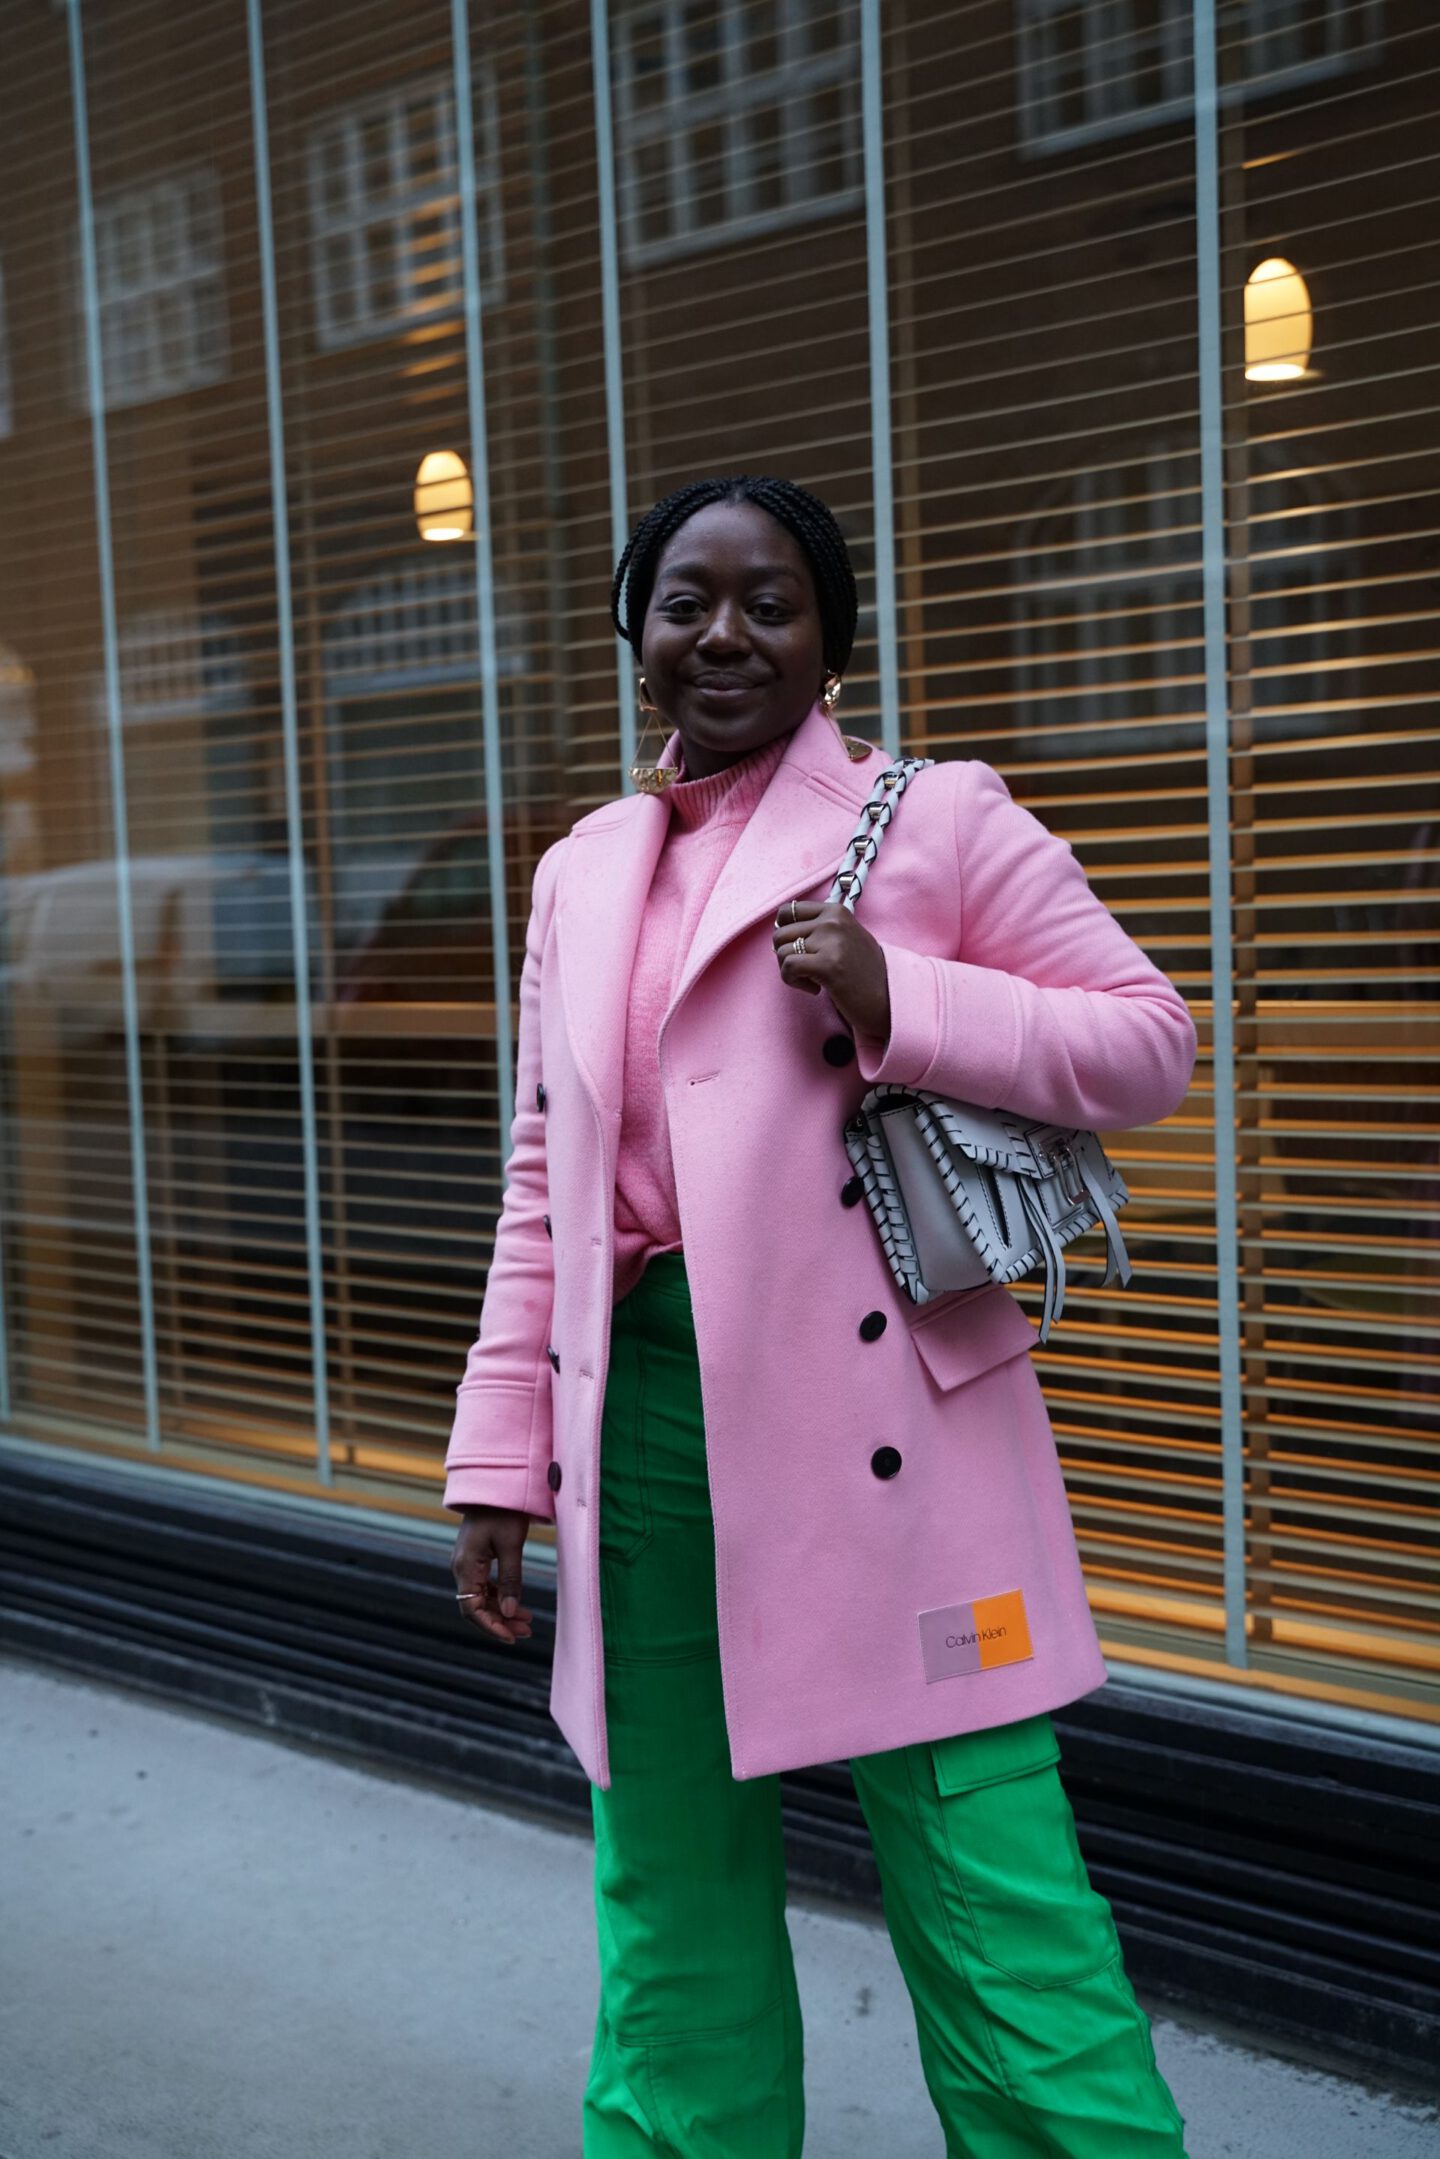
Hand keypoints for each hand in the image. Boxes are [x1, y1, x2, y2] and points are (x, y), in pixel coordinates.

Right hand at [451, 1506, 533, 1645]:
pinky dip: (500, 1597)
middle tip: (526, 1632)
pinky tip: (517, 1604)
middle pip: (476, 1607)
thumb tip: (510, 1611)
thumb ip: (511, 1580)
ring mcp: (467, 1564)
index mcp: (465, 1566)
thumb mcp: (512, 1545)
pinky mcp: (475, 1559)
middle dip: (500, 1622)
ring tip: (528, 1622)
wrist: (496, 1484)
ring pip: (481, 1598)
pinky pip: (484, 1586)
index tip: (511, 1637)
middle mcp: (461, 1568)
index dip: (491, 1626)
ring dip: (502, 1612)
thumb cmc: (504, 1511)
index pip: (472, 1609)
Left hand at [771, 898, 890, 1042]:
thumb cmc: (863, 973)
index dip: (784, 931)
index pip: (787, 911)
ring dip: (790, 971)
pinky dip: (793, 981)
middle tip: (805, 970)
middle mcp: (833, 920)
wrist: (888, 998)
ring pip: (781, 950)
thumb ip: (817, 929)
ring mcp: (831, 941)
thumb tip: (779, 929)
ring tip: (813, 981)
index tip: (797, 948)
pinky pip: (788, 966)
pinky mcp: (827, 964)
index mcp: (835, 911)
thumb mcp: (844, 938)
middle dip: (785, 955)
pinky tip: (815, 989)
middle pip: (780, 933)